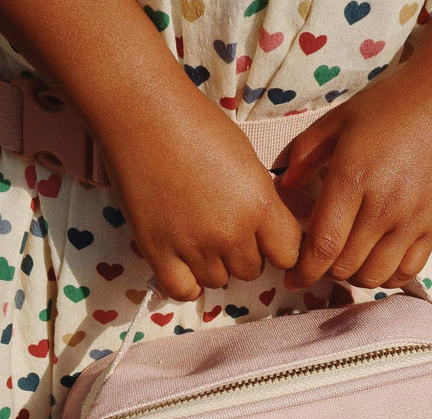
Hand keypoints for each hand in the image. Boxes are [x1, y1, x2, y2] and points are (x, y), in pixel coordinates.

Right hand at [99, 85, 302, 300]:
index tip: (267, 240)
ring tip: (197, 234)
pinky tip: (183, 263)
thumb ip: (262, 202)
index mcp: (260, 204)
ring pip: (218, 281)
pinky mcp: (159, 252)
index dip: (279, 249)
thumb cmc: (197, 125)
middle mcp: (231, 232)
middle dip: (242, 254)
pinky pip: (183, 291)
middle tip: (222, 226)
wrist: (142, 114)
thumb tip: (270, 232)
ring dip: (212, 265)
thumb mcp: (248, 161)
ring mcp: (195, 246)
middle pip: (251, 271)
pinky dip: (186, 283)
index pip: (289, 255)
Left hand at [279, 57, 431, 291]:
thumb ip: (305, 154)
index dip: (304, 271)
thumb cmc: (391, 103)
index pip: (322, 246)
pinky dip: (387, 276)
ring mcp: (413, 219)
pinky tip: (377, 261)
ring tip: (348, 261)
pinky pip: (407, 271)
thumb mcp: (339, 120)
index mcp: (353, 179)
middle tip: (320, 261)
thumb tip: (285, 187)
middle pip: (345, 267)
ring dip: (355, 276)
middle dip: (325, 271)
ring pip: (375, 276)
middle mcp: (383, 206)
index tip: (293, 278)